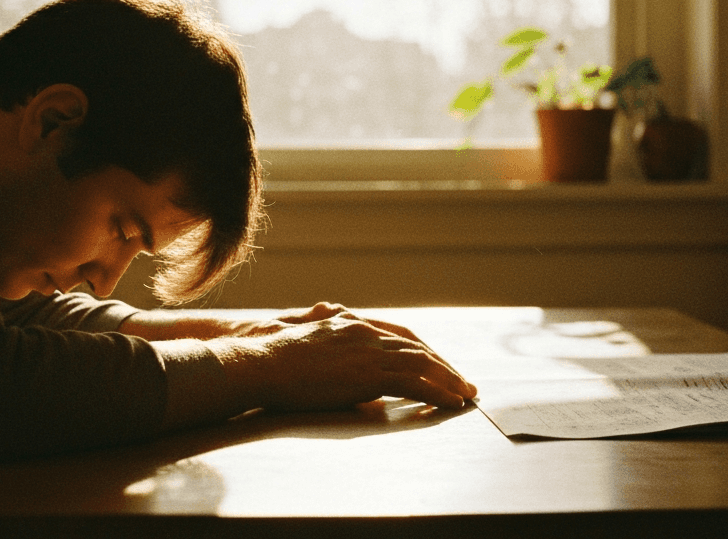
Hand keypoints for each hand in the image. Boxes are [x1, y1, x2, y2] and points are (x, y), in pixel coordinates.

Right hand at [208, 313, 478, 411]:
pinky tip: (451, 403)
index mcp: (351, 324)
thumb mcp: (303, 337)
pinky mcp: (369, 373)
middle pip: (417, 347)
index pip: (399, 335)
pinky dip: (438, 392)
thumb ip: (324, 333)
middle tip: (462, 382)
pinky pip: (416, 383)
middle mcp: (365, 331)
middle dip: (443, 365)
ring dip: (448, 379)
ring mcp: (369, 351)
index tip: (438, 363)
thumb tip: (332, 329)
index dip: (422, 350)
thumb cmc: (272, 356)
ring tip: (465, 394)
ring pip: (422, 363)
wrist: (261, 362)